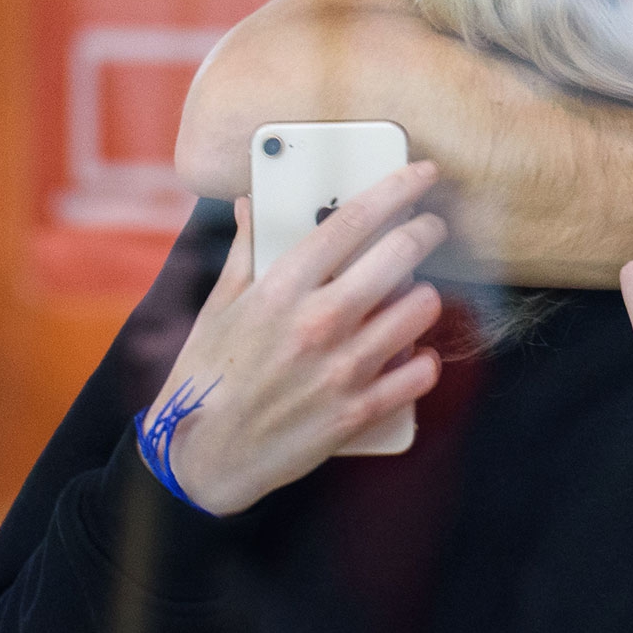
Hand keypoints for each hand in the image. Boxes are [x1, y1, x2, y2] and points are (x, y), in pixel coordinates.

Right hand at [141, 161, 447, 514]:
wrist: (202, 460)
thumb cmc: (207, 377)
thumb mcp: (219, 307)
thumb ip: (246, 250)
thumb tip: (254, 201)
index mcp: (280, 289)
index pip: (352, 219)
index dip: (398, 187)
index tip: (423, 173)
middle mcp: (317, 322)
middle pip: (400, 253)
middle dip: (426, 230)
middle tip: (430, 227)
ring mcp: (342, 368)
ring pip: (421, 307)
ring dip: (423, 296)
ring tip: (412, 296)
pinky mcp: (358, 412)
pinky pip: (422, 372)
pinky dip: (424, 360)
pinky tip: (412, 354)